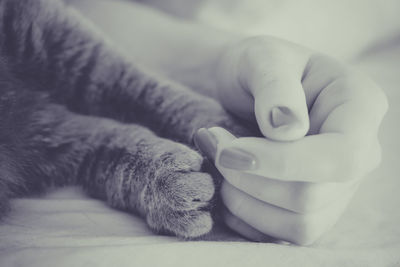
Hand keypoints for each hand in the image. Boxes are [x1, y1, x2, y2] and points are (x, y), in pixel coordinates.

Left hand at [195, 36, 387, 244]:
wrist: (250, 85)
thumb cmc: (258, 66)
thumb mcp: (261, 57)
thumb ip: (275, 84)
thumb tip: (288, 129)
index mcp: (359, 107)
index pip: (340, 155)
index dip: (281, 162)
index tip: (228, 148)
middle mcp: (359, 153)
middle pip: (312, 196)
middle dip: (249, 178)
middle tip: (214, 145)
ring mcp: (338, 185)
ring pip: (299, 224)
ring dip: (243, 200)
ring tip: (220, 162)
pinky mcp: (313, 207)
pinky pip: (284, 235)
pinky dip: (247, 216)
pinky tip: (230, 185)